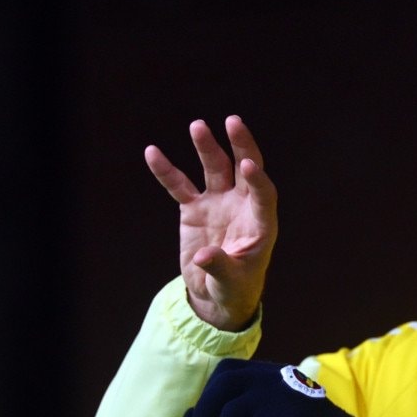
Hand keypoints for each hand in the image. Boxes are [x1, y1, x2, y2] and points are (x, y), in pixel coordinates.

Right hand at [145, 116, 277, 329]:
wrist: (215, 295)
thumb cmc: (234, 289)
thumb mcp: (230, 283)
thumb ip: (221, 267)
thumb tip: (205, 256)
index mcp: (261, 224)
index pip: (264, 195)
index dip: (258, 180)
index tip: (247, 165)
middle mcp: (242, 207)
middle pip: (243, 170)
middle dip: (240, 145)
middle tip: (232, 122)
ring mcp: (219, 204)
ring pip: (214, 169)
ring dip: (207, 148)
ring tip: (197, 126)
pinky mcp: (195, 209)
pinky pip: (180, 186)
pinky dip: (167, 171)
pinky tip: (152, 153)